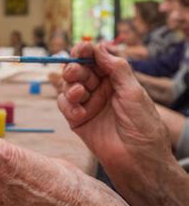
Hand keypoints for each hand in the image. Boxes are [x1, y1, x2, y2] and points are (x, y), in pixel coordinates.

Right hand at [57, 42, 172, 181]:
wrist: (137, 158)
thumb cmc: (142, 125)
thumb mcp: (133, 91)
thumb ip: (116, 67)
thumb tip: (99, 47)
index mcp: (115, 80)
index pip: (96, 60)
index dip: (86, 52)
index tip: (81, 48)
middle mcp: (100, 90)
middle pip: (79, 71)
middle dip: (74, 69)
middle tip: (74, 71)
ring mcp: (87, 104)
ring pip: (68, 86)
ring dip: (71, 87)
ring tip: (80, 94)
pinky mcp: (76, 120)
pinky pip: (64, 105)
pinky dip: (68, 106)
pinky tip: (79, 113)